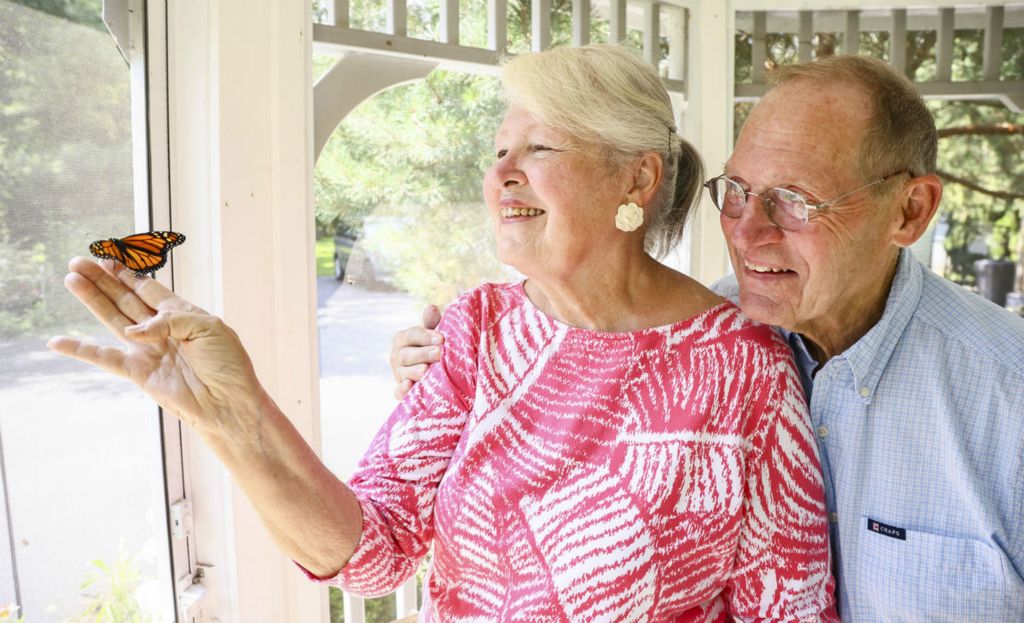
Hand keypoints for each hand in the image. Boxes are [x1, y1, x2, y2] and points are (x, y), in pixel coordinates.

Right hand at [47, 257, 265, 439]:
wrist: (230, 403)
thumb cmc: (228, 365)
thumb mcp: (210, 328)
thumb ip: (172, 320)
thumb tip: (133, 331)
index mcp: (183, 315)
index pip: (149, 289)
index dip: (128, 275)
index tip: (108, 259)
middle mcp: (162, 330)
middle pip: (126, 299)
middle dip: (102, 281)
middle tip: (78, 263)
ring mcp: (148, 350)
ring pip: (113, 319)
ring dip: (92, 300)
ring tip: (71, 280)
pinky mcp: (139, 372)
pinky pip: (105, 358)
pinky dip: (81, 350)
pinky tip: (57, 342)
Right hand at [390, 304, 442, 399]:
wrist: (432, 371)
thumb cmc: (432, 348)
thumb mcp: (432, 335)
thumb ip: (431, 323)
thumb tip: (431, 307)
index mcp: (403, 339)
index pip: (412, 335)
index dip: (426, 336)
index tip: (441, 338)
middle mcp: (397, 356)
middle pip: (406, 354)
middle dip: (423, 354)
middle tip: (439, 354)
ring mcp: (398, 373)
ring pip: (402, 372)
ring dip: (414, 371)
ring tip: (426, 370)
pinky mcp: (401, 390)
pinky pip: (398, 392)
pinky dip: (402, 390)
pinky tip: (409, 386)